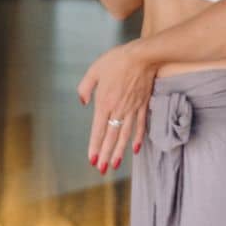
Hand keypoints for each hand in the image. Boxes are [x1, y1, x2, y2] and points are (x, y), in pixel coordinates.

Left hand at [77, 41, 156, 173]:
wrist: (142, 55)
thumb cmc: (117, 60)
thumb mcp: (94, 70)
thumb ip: (85, 87)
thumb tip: (83, 102)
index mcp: (104, 103)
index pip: (98, 130)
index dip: (95, 146)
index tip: (92, 160)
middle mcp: (118, 109)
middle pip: (111, 137)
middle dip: (105, 155)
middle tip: (102, 169)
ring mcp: (132, 109)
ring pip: (125, 135)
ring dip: (119, 151)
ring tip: (115, 165)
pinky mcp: (143, 105)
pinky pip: (140, 125)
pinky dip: (138, 138)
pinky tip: (135, 149)